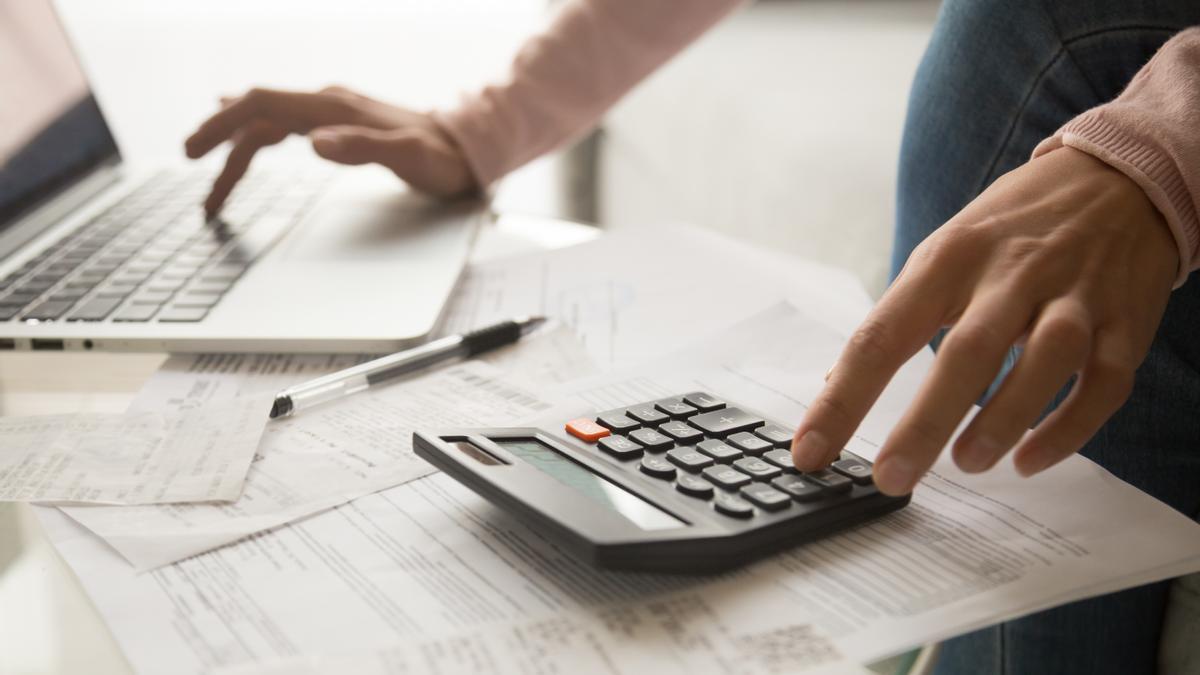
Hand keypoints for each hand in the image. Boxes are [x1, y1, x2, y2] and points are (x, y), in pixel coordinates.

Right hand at [184, 86, 476, 217]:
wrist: (466, 149)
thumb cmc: (440, 158)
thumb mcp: (407, 157)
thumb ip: (363, 148)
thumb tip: (315, 144)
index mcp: (333, 107)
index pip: (260, 104)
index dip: (221, 124)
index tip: (192, 152)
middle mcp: (326, 104)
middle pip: (254, 114)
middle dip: (218, 143)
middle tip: (194, 182)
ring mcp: (330, 113)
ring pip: (266, 125)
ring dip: (235, 153)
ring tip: (213, 190)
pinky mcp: (336, 126)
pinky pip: (283, 129)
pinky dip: (256, 142)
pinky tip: (243, 144)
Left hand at [791, 147, 1177, 493]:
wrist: (1117, 178)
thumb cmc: (1009, 230)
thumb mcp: (943, 254)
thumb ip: (898, 319)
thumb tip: (837, 386)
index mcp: (948, 258)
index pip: (882, 334)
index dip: (842, 400)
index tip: (810, 452)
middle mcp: (1011, 273)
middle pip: (966, 351)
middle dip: (924, 422)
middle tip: (892, 477)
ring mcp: (1075, 295)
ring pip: (1045, 360)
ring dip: (1003, 420)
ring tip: (967, 463)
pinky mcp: (1126, 321)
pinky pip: (1104, 383)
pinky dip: (1068, 429)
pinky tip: (1031, 461)